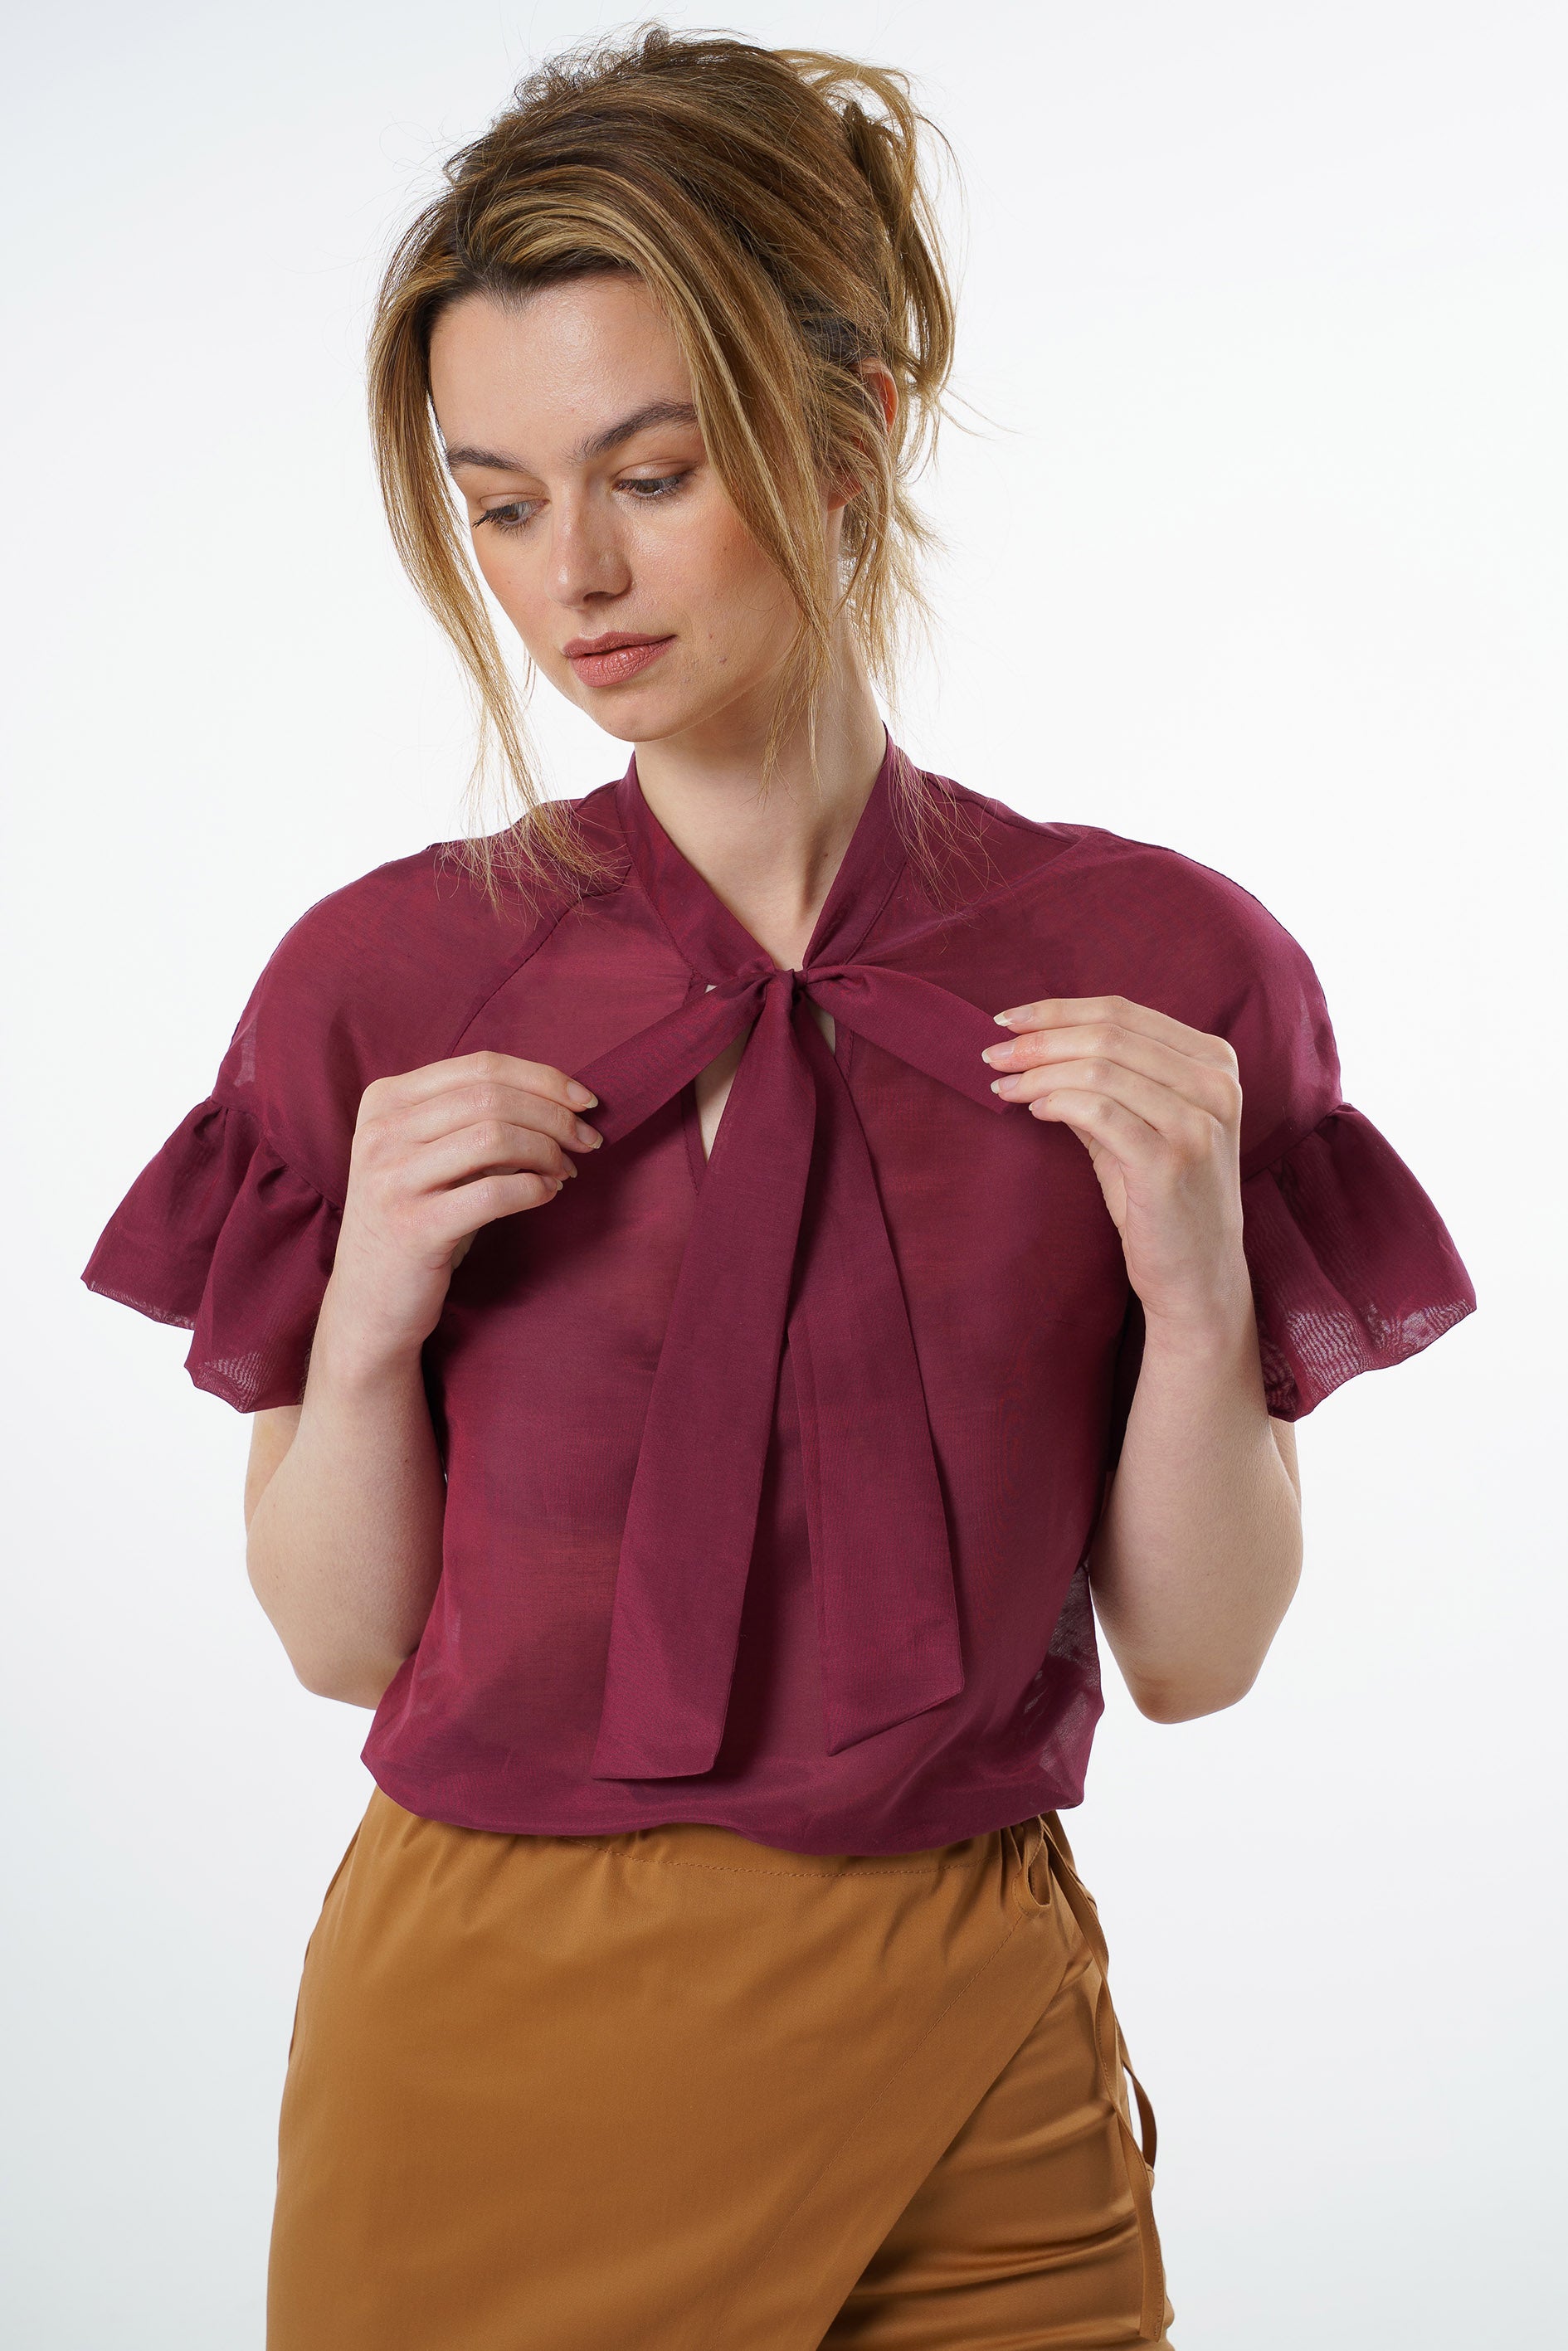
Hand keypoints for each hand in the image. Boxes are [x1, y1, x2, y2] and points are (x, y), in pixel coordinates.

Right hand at [324, 1050, 602, 1370]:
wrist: (368, 1301)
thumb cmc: (415, 1219)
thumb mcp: (429, 1156)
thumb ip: (475, 1121)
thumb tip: (560, 1101)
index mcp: (385, 1099)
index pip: (480, 1066)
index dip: (544, 1079)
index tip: (585, 1101)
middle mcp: (381, 1132)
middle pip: (492, 1097)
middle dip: (555, 1115)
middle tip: (587, 1140)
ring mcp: (392, 1179)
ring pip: (495, 1136)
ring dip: (548, 1151)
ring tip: (565, 1171)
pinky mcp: (414, 1227)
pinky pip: (495, 1193)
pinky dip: (535, 1189)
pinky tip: (547, 1195)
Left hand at [981, 995, 1249, 1332]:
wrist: (1198, 1278)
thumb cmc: (1161, 1200)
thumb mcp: (1136, 1128)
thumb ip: (1101, 1085)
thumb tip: (1033, 1048)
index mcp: (1213, 1062)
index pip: (1123, 1012)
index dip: (1058, 1010)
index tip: (1008, 1019)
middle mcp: (1215, 1084)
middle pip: (1108, 1034)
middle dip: (1039, 1040)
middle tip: (993, 1053)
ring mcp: (1197, 1122)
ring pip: (1099, 1069)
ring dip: (1039, 1073)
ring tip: (1004, 1085)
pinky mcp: (1171, 1161)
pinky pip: (1099, 1112)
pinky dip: (1057, 1102)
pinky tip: (1034, 1111)